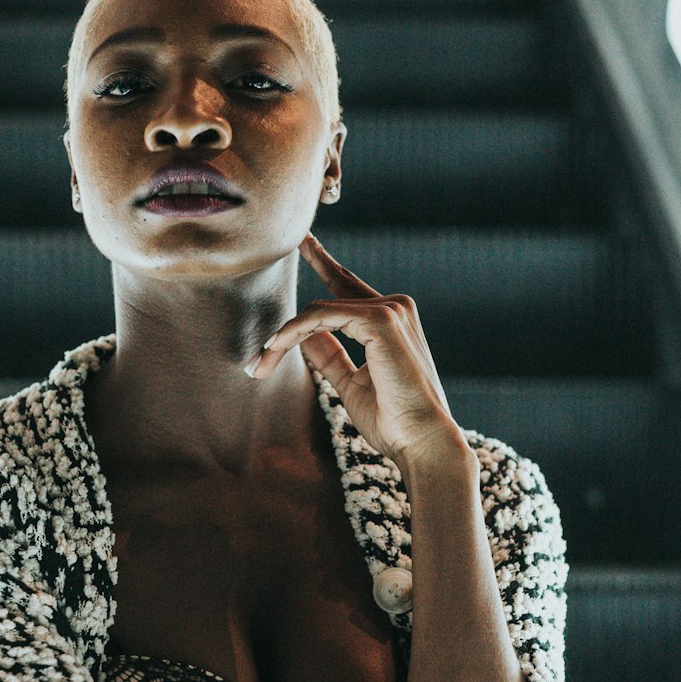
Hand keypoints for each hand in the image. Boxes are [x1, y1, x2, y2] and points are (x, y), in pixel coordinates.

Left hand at [246, 232, 463, 467]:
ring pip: (318, 309)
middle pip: (324, 303)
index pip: (347, 286)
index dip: (323, 262)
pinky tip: (276, 349)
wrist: (422, 439)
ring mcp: (390, 309)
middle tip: (258, 362)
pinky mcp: (381, 319)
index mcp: (391, 319)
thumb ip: (331, 357)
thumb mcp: (352, 384)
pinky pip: (322, 316)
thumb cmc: (393, 420)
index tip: (303, 242)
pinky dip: (294, 332)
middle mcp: (394, 306)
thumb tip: (305, 338)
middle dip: (286, 331)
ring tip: (262, 366)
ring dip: (284, 338)